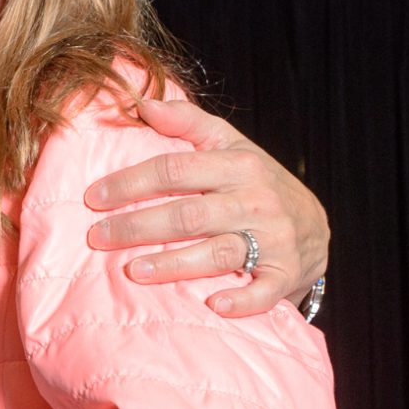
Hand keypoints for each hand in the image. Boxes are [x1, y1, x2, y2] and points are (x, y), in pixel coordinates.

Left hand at [84, 98, 329, 317]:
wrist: (314, 225)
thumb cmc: (255, 182)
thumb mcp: (229, 144)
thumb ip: (187, 122)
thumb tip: (141, 103)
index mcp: (239, 165)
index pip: (175, 169)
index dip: (131, 182)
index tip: (94, 197)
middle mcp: (256, 201)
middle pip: (188, 214)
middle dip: (138, 226)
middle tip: (97, 237)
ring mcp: (273, 239)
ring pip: (218, 252)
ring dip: (174, 264)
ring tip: (132, 270)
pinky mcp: (285, 274)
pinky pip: (263, 291)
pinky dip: (240, 300)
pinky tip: (212, 305)